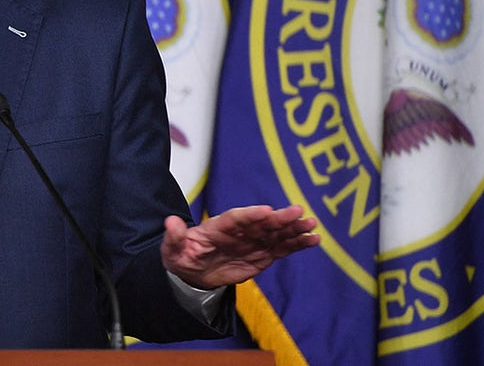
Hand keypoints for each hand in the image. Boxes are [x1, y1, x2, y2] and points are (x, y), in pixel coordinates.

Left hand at [161, 204, 319, 289]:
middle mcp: (240, 231)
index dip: (250, 215)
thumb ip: (174, 237)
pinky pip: (283, 248)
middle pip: (261, 223)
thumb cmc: (182, 255)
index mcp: (218, 227)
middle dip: (279, 218)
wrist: (193, 271)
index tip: (266, 211)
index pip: (236, 218)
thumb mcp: (173, 249)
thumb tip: (169, 223)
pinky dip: (298, 244)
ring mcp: (253, 241)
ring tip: (312, 225)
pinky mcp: (263, 254)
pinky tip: (314, 240)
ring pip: (276, 233)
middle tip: (298, 212)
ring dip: (294, 229)